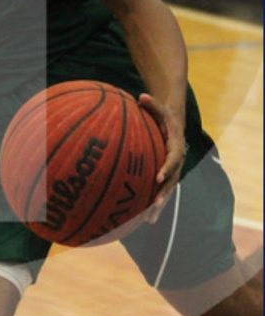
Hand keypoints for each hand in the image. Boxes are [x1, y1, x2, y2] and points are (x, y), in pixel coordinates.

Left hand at [139, 93, 185, 214]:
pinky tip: (140, 216)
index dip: (166, 169)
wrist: (173, 123)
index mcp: (176, 147)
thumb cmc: (163, 115)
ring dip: (159, 205)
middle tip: (155, 205)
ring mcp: (171, 170)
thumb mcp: (160, 108)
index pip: (173, 159)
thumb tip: (142, 96)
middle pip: (171, 180)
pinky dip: (152, 202)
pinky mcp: (164, 175)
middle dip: (163, 193)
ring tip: (149, 220)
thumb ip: (152, 104)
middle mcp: (176, 162)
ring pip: (166, 190)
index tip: (158, 178)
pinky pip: (159, 190)